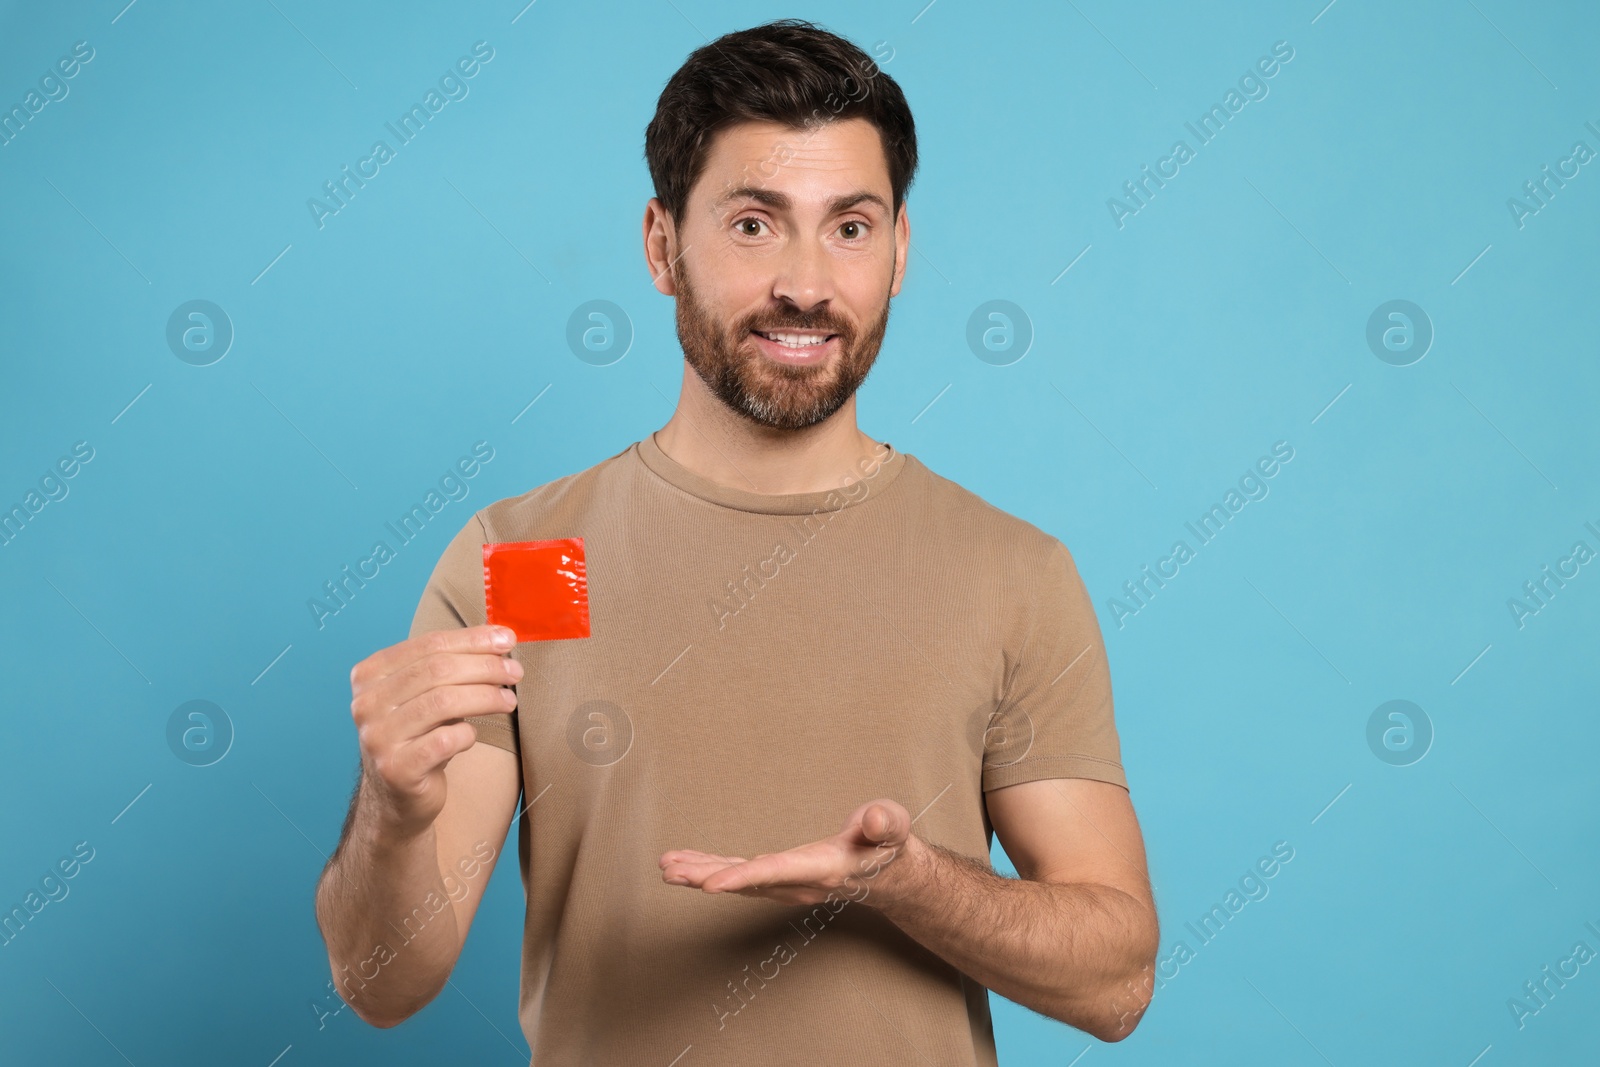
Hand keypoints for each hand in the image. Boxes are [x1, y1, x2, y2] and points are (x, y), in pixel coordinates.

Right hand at [347, 624, 522, 837]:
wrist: (398, 798)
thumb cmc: (420, 737)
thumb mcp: (427, 695)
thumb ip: (452, 665)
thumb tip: (501, 638)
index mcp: (369, 675)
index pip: (429, 644)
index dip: (473, 639)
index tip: (507, 639)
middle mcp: (366, 703)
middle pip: (438, 670)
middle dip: (485, 667)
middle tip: (515, 672)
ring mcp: (377, 737)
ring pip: (443, 702)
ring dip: (485, 697)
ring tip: (509, 700)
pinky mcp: (396, 769)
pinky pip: (445, 740)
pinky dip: (468, 734)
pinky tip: (473, 736)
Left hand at [659, 798, 918, 906]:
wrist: (889, 873)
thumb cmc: (888, 846)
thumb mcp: (893, 827)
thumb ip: (886, 823)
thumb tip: (874, 819)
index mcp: (824, 868)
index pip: (779, 872)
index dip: (743, 878)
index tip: (709, 884)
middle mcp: (800, 883)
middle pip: (748, 882)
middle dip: (707, 877)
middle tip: (671, 871)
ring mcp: (788, 884)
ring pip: (738, 882)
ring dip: (701, 875)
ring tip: (667, 867)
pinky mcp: (780, 877)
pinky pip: (740, 877)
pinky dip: (712, 871)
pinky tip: (688, 865)